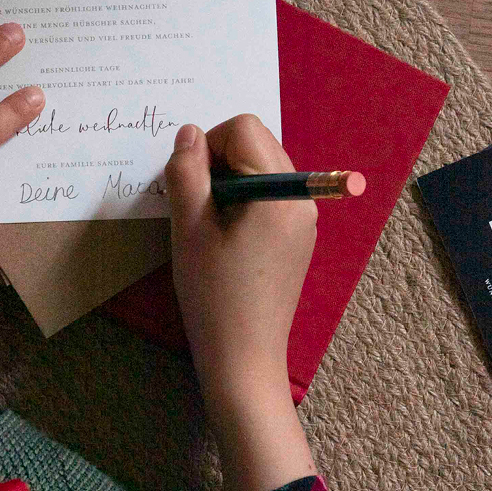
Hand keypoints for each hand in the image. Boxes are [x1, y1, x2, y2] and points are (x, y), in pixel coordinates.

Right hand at [165, 116, 316, 490]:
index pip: (244, 129)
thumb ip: (187, 174)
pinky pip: (269, 199)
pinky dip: (242, 204)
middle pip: (257, 145)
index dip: (207, 144)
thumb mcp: (190, 230)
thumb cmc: (214, 297)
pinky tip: (223, 241)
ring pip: (262, 171)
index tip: (187, 183)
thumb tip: (188, 134)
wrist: (243, 361)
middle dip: (219, 162)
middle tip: (194, 205)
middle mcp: (302, 199)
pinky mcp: (297, 241)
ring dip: (228, 184)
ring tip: (207, 226)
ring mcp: (304, 221)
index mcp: (282, 191)